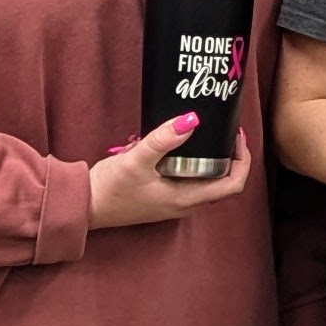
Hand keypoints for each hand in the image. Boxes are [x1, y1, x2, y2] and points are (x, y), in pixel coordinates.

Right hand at [88, 118, 251, 229]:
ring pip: (203, 178)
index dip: (242, 160)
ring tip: (195, 131)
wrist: (83, 206)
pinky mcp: (162, 198)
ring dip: (204, 156)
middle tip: (222, 129)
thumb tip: (191, 120)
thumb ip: (163, 140)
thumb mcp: (136, 159)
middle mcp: (184, 205)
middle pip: (222, 180)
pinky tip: (168, 143)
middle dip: (226, 155)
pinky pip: (186, 179)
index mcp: (186, 199)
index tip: (236, 137)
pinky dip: (185, 161)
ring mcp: (173, 203)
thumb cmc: (109, 189)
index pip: (233, 184)